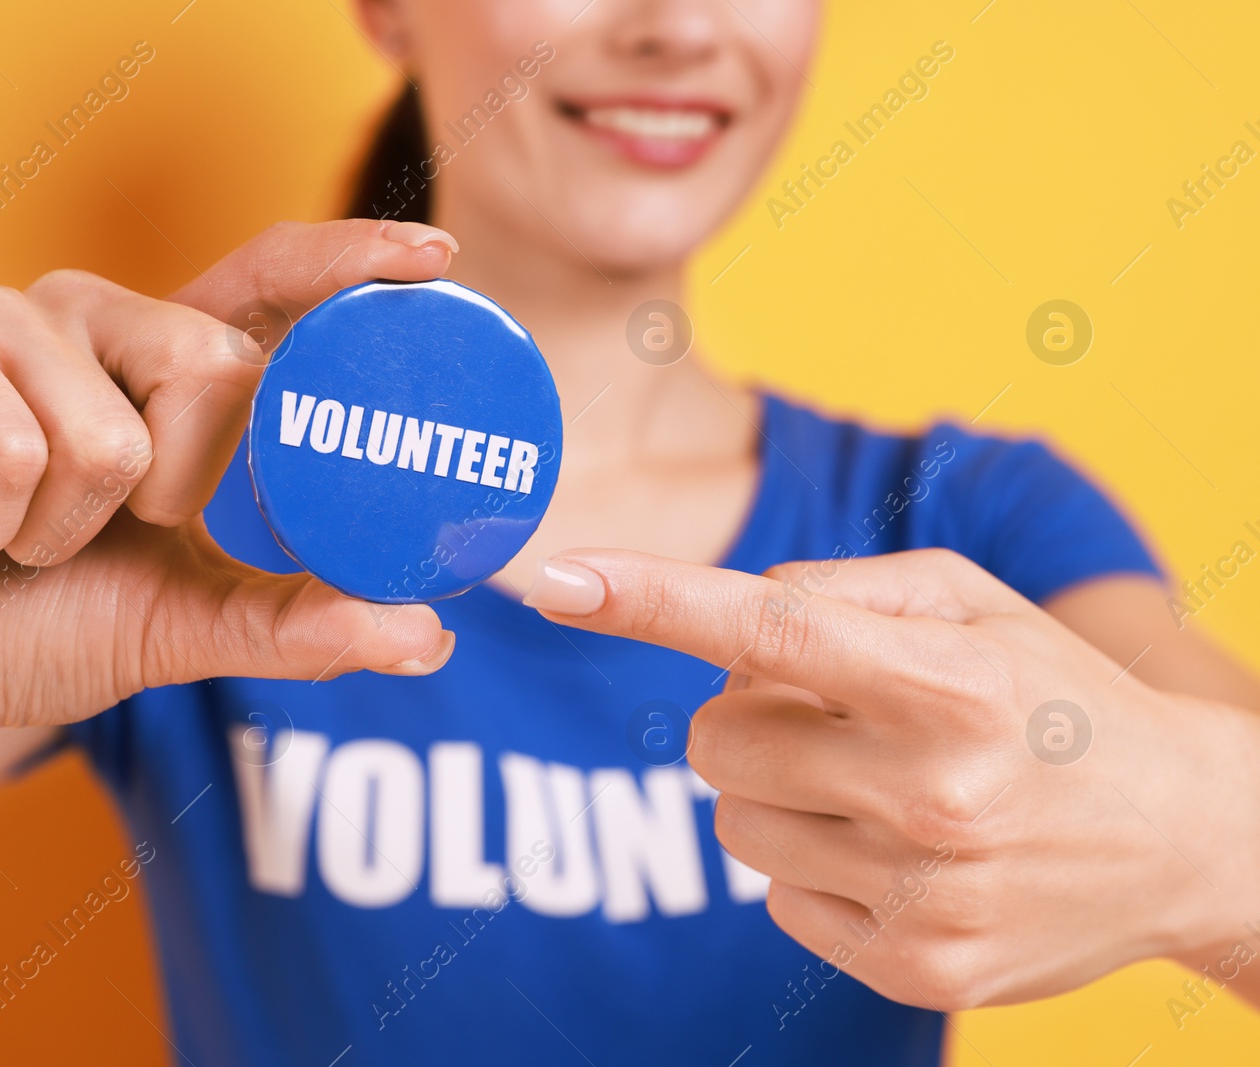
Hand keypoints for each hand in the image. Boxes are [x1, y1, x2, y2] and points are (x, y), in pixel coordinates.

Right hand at [0, 219, 462, 738]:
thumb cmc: (31, 627)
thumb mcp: (185, 627)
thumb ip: (302, 627)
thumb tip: (428, 639)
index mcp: (170, 364)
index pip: (273, 278)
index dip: (351, 260)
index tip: (437, 261)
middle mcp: (98, 317)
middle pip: (212, 366)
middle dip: (162, 501)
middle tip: (92, 529)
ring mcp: (5, 316)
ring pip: (103, 433)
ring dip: (57, 535)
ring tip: (3, 528)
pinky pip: (2, 443)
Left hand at [523, 547, 1259, 1007]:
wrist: (1185, 835)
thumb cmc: (1052, 695)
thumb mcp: (968, 600)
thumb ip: (834, 586)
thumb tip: (719, 620)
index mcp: (948, 681)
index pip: (765, 628)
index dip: (649, 599)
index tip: (557, 580)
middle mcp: (934, 792)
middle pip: (716, 737)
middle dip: (746, 713)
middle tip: (831, 710)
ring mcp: (923, 893)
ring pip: (732, 820)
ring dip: (775, 788)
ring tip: (872, 778)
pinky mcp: (913, 965)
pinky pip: (775, 894)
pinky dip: (812, 858)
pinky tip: (892, 844)